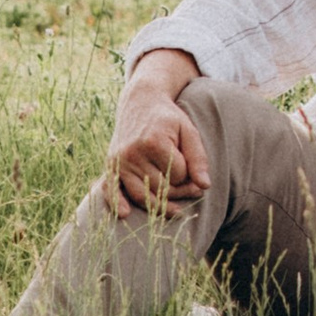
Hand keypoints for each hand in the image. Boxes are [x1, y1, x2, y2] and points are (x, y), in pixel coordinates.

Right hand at [102, 51, 208, 219]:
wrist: (140, 101)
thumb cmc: (168, 118)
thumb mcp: (188, 130)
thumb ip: (198, 157)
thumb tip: (205, 186)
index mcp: (154, 142)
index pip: (178, 174)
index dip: (187, 173)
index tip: (190, 166)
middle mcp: (133, 153)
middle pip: (160, 187)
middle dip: (179, 191)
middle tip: (194, 190)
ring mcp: (120, 160)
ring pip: (142, 195)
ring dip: (160, 204)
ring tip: (177, 209)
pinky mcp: (110, 165)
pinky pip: (111, 189)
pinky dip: (117, 203)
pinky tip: (125, 214)